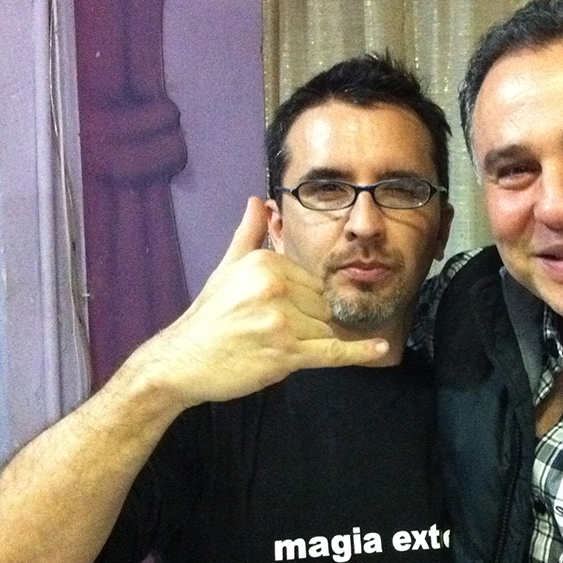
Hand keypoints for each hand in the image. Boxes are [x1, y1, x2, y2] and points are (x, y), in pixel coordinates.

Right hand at [135, 197, 387, 407]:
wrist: (182, 361)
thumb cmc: (208, 317)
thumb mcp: (226, 269)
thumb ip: (248, 235)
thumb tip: (258, 200)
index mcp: (266, 262)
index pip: (313, 283)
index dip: (300, 303)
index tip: (271, 313)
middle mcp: (276, 286)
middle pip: (322, 307)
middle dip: (305, 324)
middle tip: (267, 333)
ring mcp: (282, 321)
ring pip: (324, 332)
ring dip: (305, 345)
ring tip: (268, 346)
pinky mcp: (286, 353)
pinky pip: (333, 352)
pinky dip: (358, 353)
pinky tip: (380, 349)